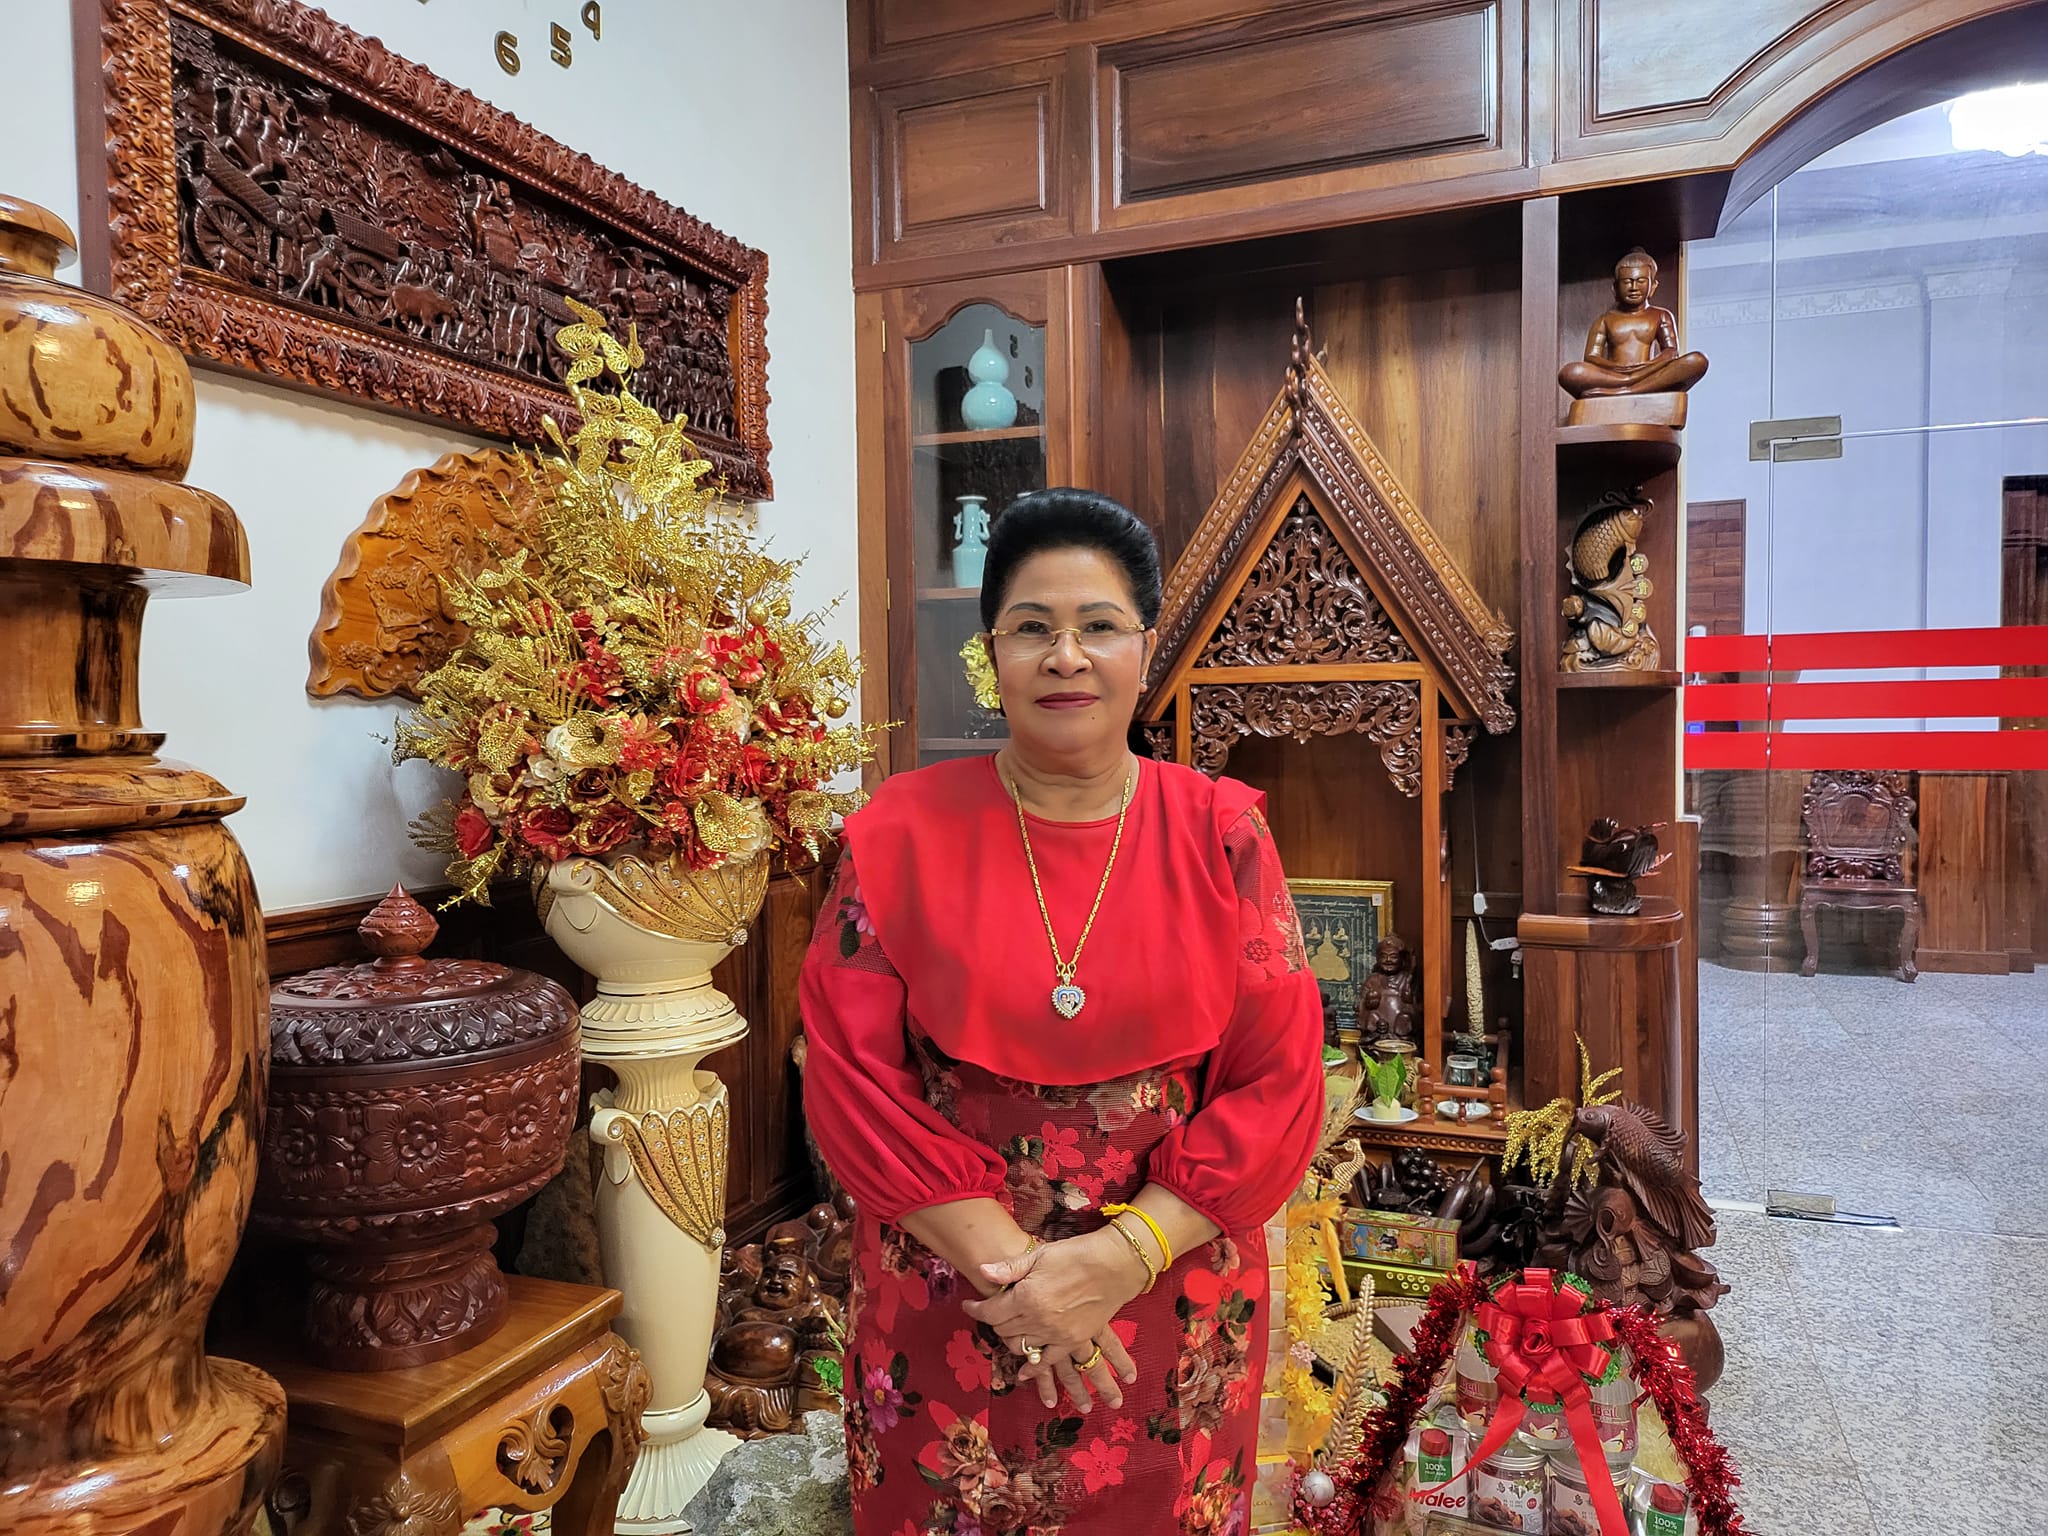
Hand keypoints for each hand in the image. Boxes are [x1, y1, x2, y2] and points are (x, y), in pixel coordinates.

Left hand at [961, 1231, 1146, 1408]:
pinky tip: (1024, 1372)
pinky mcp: (1073, 1341)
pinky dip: (1033, 1368)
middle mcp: (1038, 1320)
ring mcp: (1056, 1334)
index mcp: (1027, 1297)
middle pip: (1004, 1329)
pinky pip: (1048, 1361)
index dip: (977, 1309)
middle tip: (990, 1313)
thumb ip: (1010, 1268)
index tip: (969, 1305)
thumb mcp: (1040, 1255)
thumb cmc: (1076, 1254)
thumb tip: (982, 1271)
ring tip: (1005, 1332)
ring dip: (1010, 1340)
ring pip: (1021, 1347)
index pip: (991, 1311)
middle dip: (992, 1322)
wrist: (1115, 1264)